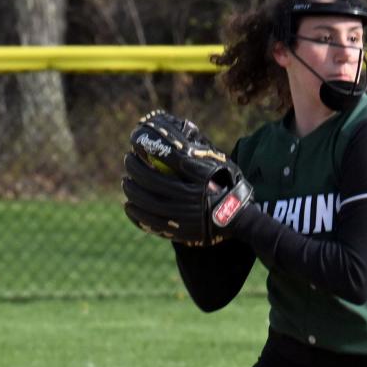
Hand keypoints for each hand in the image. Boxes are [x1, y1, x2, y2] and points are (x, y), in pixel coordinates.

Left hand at [122, 110, 254, 245]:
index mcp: (204, 179)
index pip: (172, 157)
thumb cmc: (228, 187)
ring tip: (126, 182)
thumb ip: (199, 154)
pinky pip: (152, 223)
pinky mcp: (182, 232)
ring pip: (149, 202)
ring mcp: (187, 217)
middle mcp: (194, 197)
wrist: (240, 220)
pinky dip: (136, 214)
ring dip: (132, 190)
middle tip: (128, 160)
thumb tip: (175, 133)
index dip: (151, 147)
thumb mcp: (222, 166)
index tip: (137, 142)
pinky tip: (129, 206)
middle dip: (135, 168)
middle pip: (154, 181)